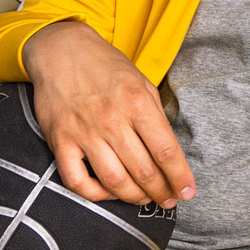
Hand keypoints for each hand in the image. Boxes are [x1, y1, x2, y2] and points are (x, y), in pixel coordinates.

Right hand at [23, 22, 194, 207]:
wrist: (61, 50)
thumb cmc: (105, 66)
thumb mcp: (141, 82)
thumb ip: (155, 115)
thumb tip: (169, 151)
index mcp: (137, 103)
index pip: (166, 151)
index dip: (180, 177)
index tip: (188, 192)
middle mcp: (112, 120)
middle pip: (144, 172)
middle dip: (161, 192)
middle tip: (168, 199)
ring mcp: (84, 133)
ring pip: (114, 182)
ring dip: (133, 197)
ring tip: (143, 198)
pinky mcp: (60, 141)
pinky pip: (77, 181)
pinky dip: (95, 194)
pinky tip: (108, 192)